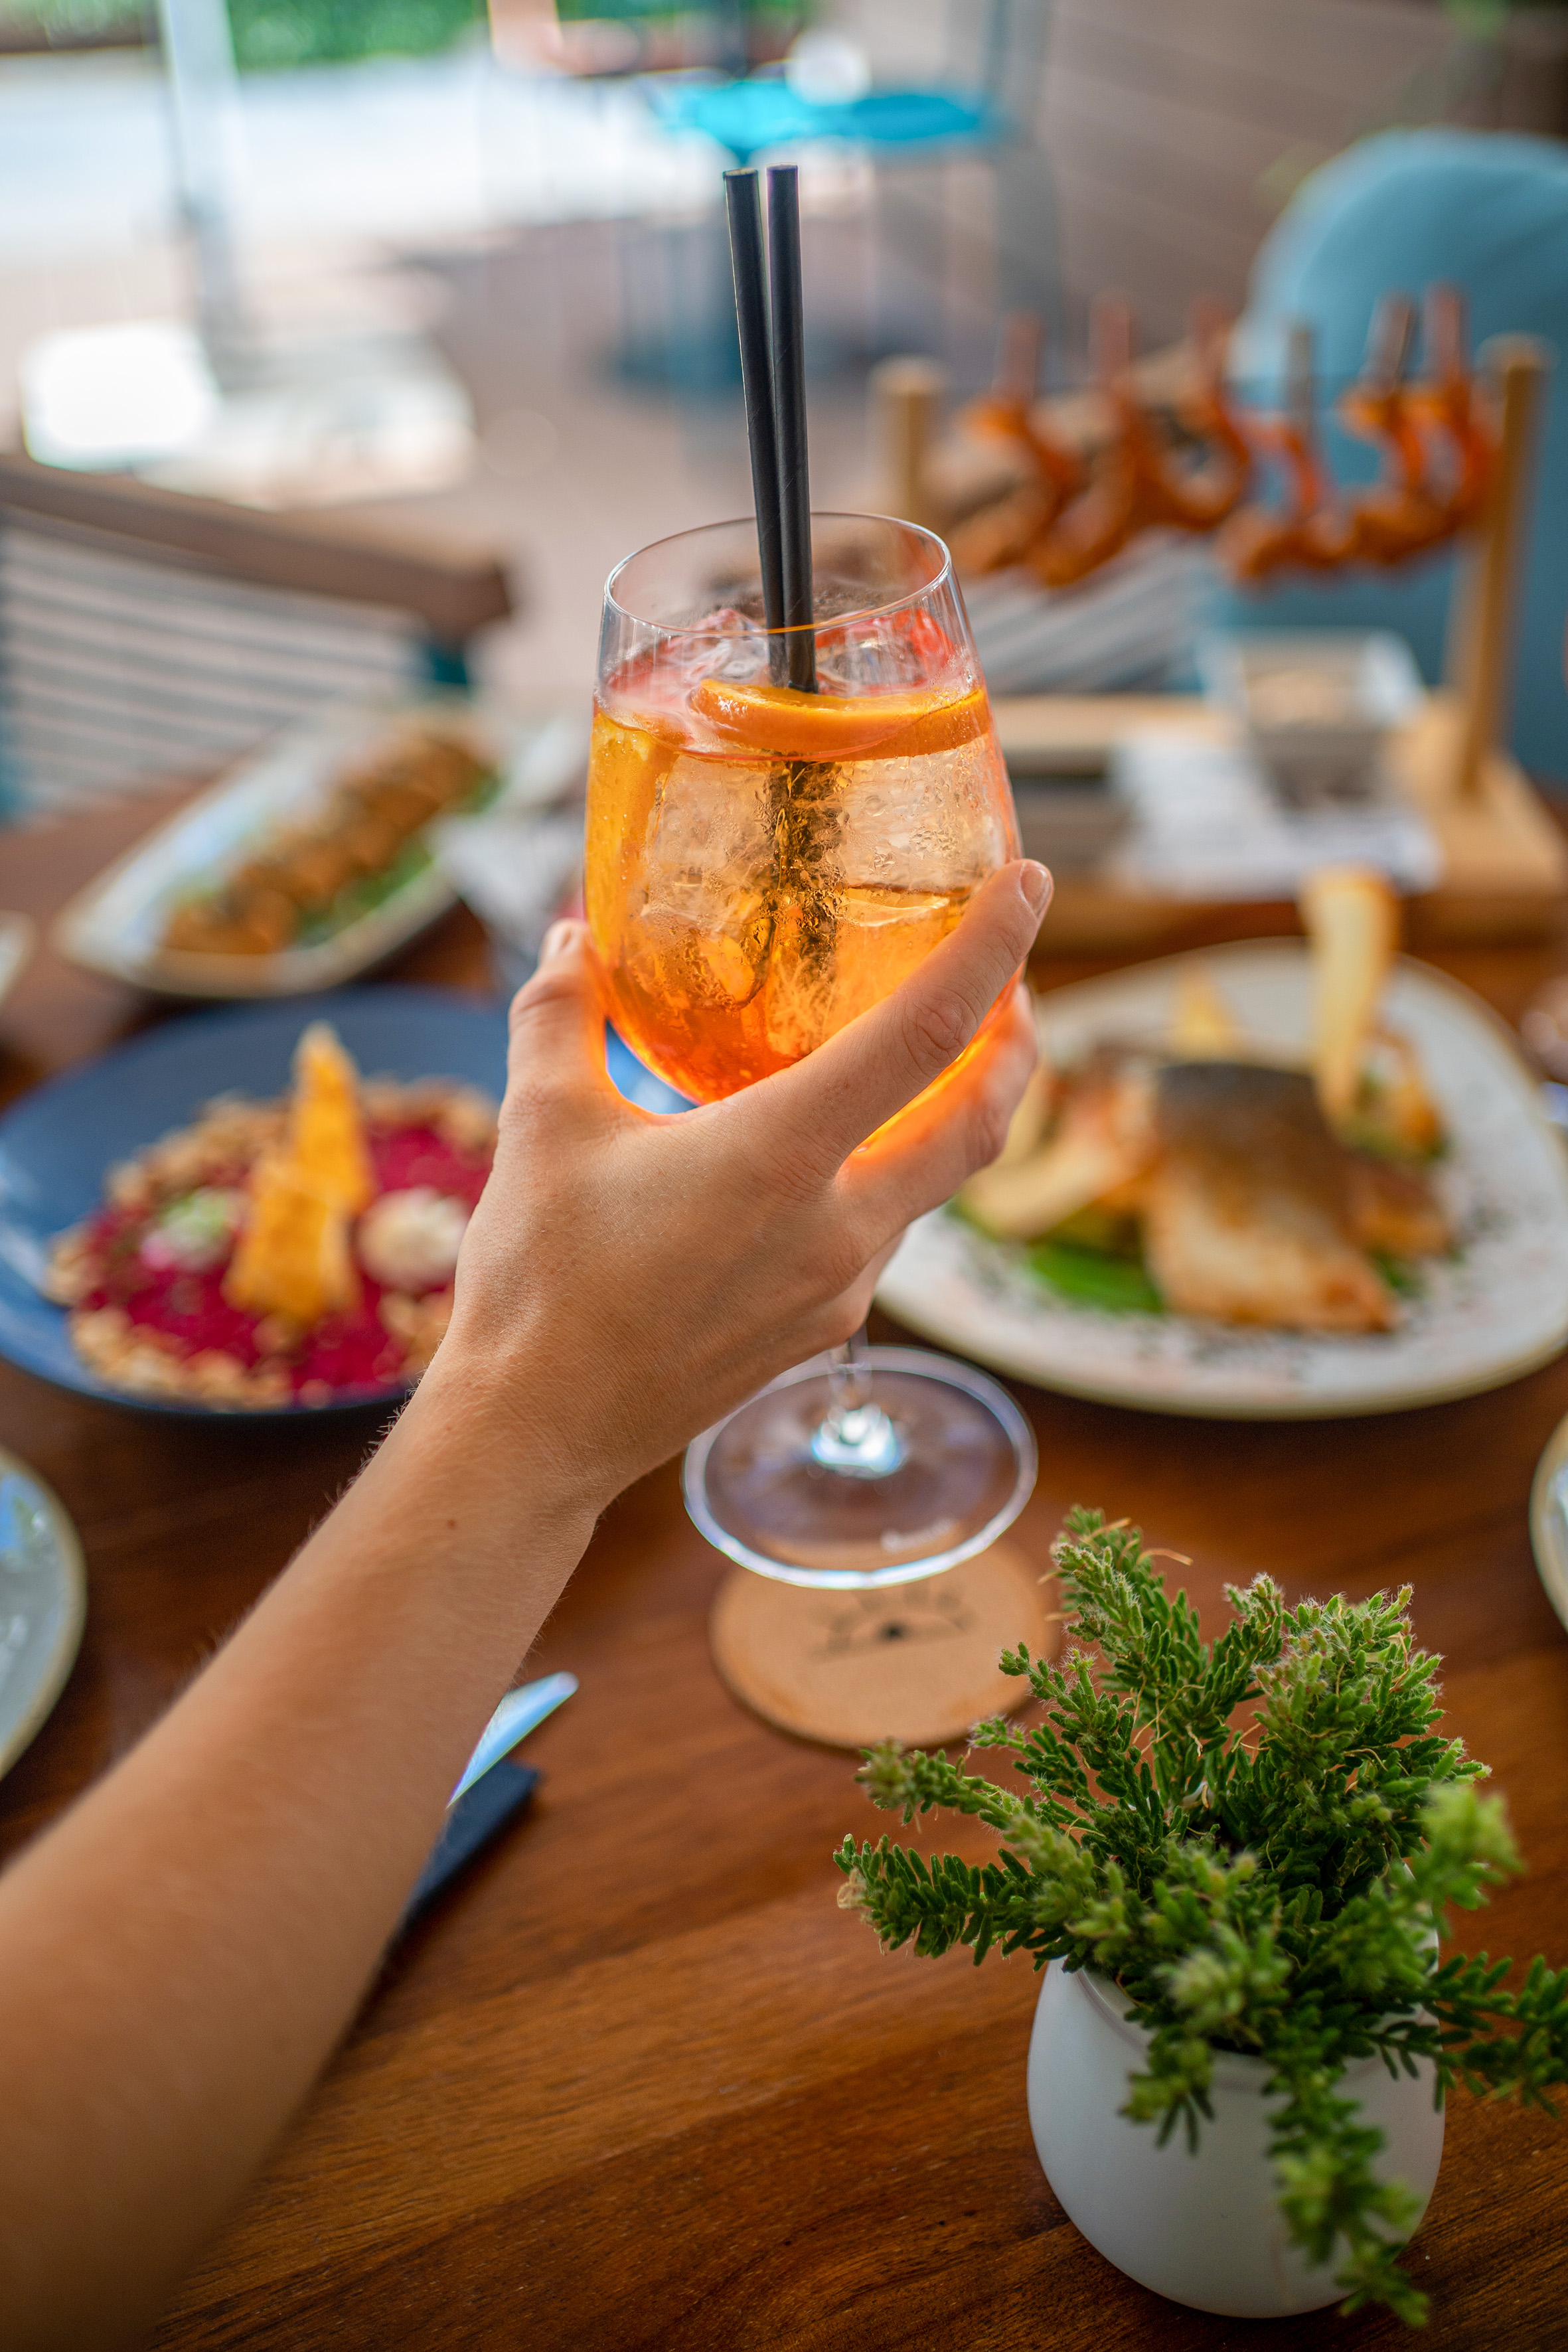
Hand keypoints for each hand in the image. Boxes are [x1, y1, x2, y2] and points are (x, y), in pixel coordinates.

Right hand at [438, 858, 1050, 1509]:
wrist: (536, 1434)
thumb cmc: (538, 1282)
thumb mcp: (539, 1123)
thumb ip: (562, 1011)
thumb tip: (568, 933)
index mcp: (782, 1157)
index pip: (926, 1034)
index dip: (991, 950)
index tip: (1029, 884)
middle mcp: (838, 1228)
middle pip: (977, 1123)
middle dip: (1014, 1045)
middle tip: (1014, 984)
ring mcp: (839, 1289)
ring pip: (929, 1183)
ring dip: (946, 1113)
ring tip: (919, 1057)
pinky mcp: (818, 1329)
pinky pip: (881, 1233)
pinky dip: (887, 1173)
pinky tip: (832, 1151)